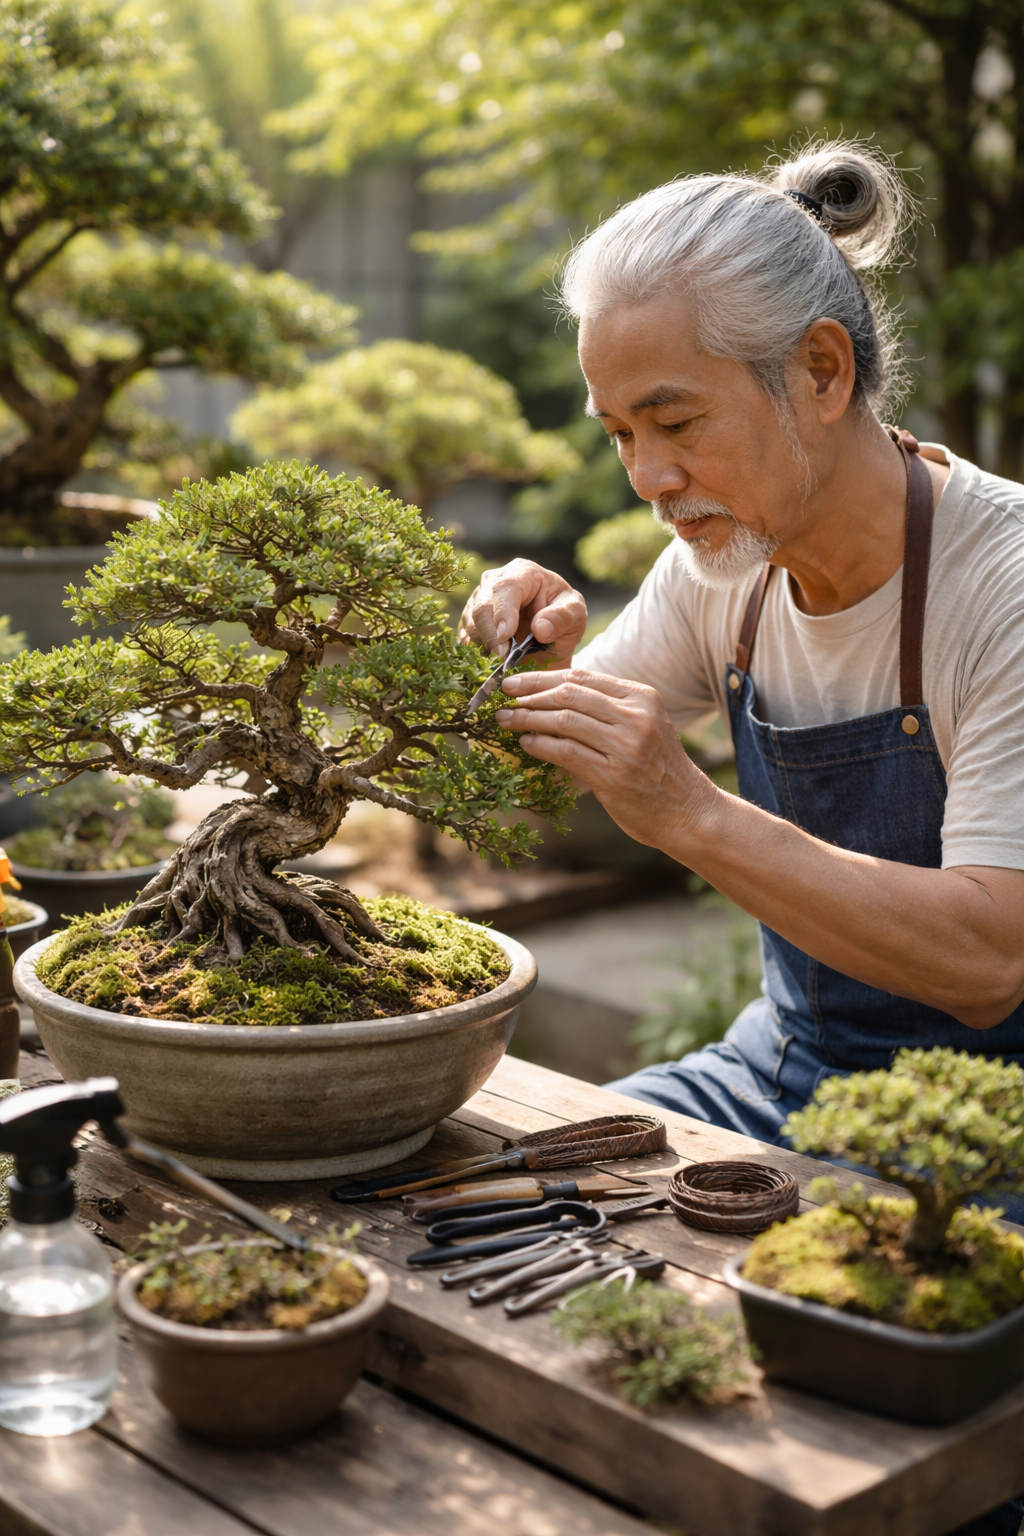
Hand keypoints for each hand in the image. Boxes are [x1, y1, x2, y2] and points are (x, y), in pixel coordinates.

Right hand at [458, 559, 586, 663]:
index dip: (503, 612)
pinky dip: (477, 654)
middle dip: (491, 635)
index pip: (506, 587)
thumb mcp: (576, 615)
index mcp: (523, 573)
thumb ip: (563, 617)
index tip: (507, 636)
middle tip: (504, 658)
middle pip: (482, 606)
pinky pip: (465, 639)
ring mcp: (479, 601)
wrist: (551, 640)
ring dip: (485, 647)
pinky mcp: (470, 622)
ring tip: (505, 662)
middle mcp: (495, 582)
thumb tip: (540, 628)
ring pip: (470, 625)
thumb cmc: (564, 620)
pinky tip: (493, 662)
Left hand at [495, 667, 714, 847]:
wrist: (689, 812)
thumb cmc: (660, 771)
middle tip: (502, 696)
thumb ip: (609, 711)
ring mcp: (626, 746)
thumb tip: (555, 699)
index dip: (543, 678)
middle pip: (570, 694)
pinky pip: (567, 752)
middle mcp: (635, 717)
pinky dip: (541, 745)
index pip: (583, 678)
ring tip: (505, 720)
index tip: (516, 681)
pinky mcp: (614, 775)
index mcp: (642, 698)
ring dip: (528, 718)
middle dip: (529, 693)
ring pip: (564, 720)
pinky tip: (526, 744)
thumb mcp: (643, 728)